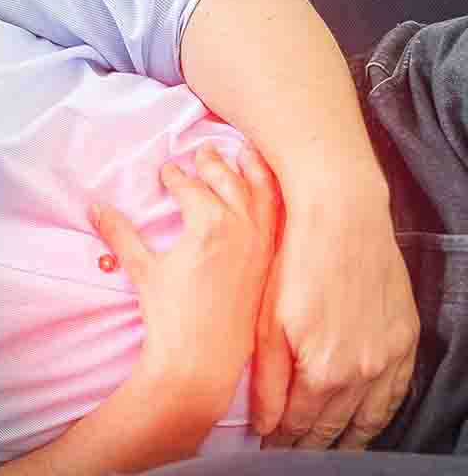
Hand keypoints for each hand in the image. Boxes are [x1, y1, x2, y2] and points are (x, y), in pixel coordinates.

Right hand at [90, 143, 279, 411]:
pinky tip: (266, 195)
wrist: (201, 362)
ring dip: (251, 172)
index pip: (191, 188)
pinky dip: (271, 200)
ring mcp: (260, 246)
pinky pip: (276, 221)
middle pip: (228, 182)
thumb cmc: (171, 316)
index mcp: (209, 224)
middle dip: (213, 164)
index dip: (176, 177)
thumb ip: (121, 234)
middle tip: (204, 150)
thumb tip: (95, 208)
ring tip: (245, 155)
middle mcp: (241, 228)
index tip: (167, 170)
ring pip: (260, 196)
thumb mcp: (142, 269)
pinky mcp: (269, 264)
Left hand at [252, 180, 419, 449]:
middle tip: (292, 453)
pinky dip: (382, 411)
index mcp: (324, 371)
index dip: (282, 440)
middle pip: (336, 427)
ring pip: (371, 416)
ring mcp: (389, 356)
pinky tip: (370, 418)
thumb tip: (264, 423)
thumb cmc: (294, 262)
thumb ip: (267, 378)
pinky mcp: (405, 337)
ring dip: (350, 437)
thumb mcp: (267, 322)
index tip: (270, 448)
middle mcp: (363, 372)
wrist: (341, 217)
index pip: (300, 425)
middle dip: (311, 444)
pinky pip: (398, 390)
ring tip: (331, 450)